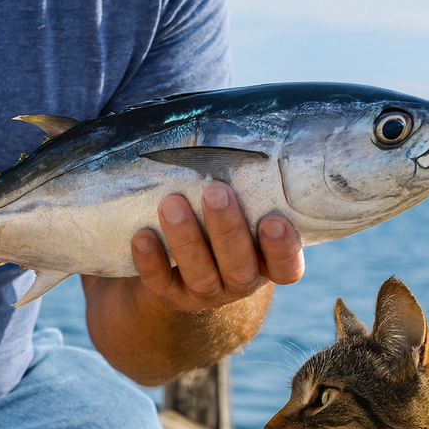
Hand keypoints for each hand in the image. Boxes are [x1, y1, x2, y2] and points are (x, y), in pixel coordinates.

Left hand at [130, 182, 303, 311]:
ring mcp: (205, 292)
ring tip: (171, 204)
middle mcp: (239, 281)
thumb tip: (238, 133)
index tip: (274, 221)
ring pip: (200, 274)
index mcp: (266, 262)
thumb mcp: (243, 210)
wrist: (184, 266)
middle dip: (227, 229)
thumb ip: (246, 187)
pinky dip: (150, 261)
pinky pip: (160, 283)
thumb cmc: (224, 223)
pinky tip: (142, 236)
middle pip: (240, 266)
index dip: (284, 249)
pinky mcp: (171, 295)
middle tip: (215, 191)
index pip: (286, 267)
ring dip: (187, 239)